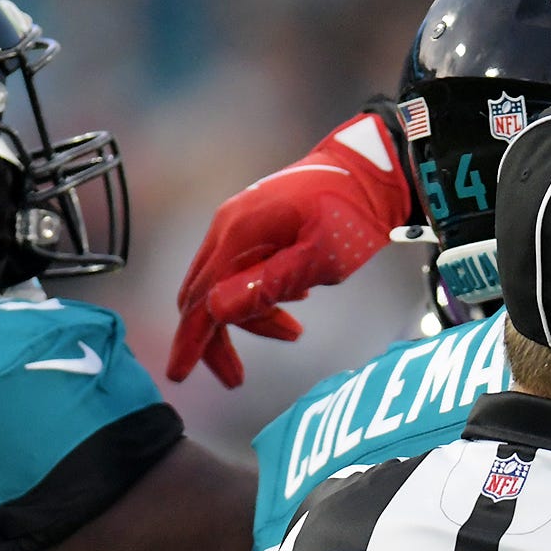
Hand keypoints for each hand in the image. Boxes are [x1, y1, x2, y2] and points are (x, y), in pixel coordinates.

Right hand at [168, 112, 413, 386]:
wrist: (370, 173)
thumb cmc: (350, 214)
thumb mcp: (317, 259)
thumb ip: (268, 285)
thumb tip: (216, 312)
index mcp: (239, 234)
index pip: (201, 298)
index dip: (191, 341)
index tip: (179, 375)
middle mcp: (229, 227)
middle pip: (203, 295)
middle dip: (218, 338)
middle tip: (237, 378)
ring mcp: (239, 224)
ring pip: (224, 284)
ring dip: (251, 316)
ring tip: (294, 332)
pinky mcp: (254, 226)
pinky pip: (241, 269)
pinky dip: (260, 293)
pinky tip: (294, 299)